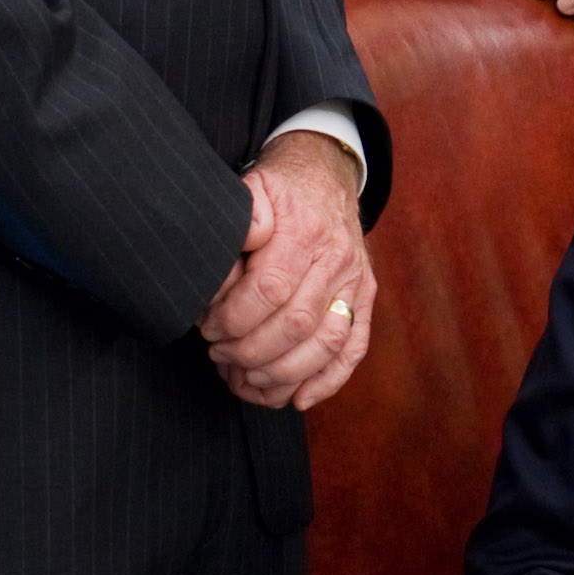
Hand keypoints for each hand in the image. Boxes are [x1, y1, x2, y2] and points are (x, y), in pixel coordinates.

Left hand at [202, 130, 372, 410]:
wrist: (325, 176)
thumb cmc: (279, 191)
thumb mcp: (252, 188)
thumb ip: (240, 219)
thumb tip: (228, 250)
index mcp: (304, 231)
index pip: (269, 290)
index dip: (232, 319)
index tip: (207, 327)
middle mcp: (337, 259)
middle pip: (295, 325)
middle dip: (249, 352)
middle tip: (219, 355)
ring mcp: (356, 282)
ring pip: (325, 345)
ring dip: (281, 374)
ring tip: (245, 379)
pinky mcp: (365, 300)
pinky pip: (353, 350)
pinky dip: (327, 382)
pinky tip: (297, 398)